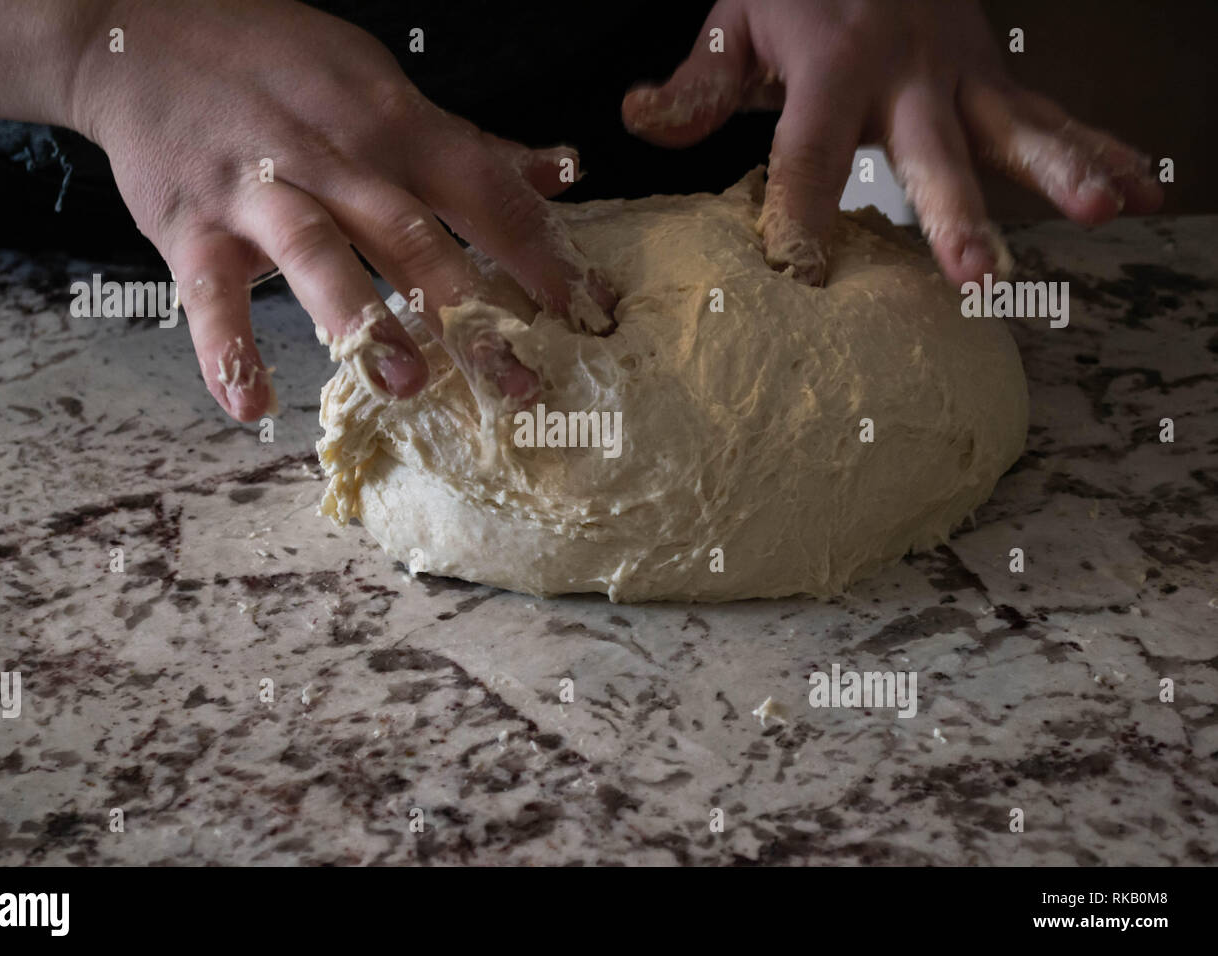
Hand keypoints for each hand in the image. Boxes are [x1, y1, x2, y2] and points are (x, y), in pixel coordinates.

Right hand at [72, 0, 615, 419]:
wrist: (142, 29)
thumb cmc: (277, 64)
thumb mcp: (382, 85)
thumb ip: (470, 143)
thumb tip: (559, 171)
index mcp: (392, 125)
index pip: (484, 191)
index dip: (539, 254)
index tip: (586, 315)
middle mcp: (335, 157)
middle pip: (413, 235)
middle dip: (471, 312)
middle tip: (519, 383)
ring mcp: (260, 190)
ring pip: (319, 254)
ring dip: (364, 319)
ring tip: (406, 382)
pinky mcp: (192, 224)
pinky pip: (209, 293)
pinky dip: (227, 351)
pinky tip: (252, 407)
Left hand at [622, 0, 1162, 285]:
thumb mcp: (735, 22)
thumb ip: (694, 85)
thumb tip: (637, 118)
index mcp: (830, 65)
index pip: (807, 154)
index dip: (799, 211)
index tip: (798, 274)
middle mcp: (904, 72)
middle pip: (929, 152)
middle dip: (955, 213)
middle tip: (973, 272)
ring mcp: (959, 74)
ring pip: (1014, 127)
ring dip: (1061, 168)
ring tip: (1102, 212)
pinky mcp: (993, 77)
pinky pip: (1053, 112)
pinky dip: (1101, 146)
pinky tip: (1143, 188)